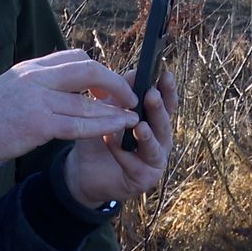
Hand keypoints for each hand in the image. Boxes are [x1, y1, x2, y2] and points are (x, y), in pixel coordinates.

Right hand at [0, 49, 139, 166]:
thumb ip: (35, 84)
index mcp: (30, 68)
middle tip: (129, 96)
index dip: (98, 69)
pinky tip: (117, 130)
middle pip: (87, 69)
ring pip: (87, 100)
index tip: (109, 84)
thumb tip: (59, 86)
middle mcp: (36, 78)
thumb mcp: (9, 88)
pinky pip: (79, 124)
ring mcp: (37, 100)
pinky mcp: (38, 124)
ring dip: (114, 109)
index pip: (73, 57)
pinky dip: (102, 126)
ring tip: (133, 117)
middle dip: (114, 83)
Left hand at [63, 69, 176, 206]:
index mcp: (154, 121)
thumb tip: (134, 72)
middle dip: (158, 109)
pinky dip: (123, 154)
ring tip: (139, 126)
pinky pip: (135, 165)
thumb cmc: (101, 137)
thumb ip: (121, 94)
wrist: (84, 170)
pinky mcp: (143, 179)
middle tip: (152, 95)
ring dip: (147, 136)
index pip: (166, 104)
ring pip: (155, 147)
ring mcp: (154, 160)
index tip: (165, 74)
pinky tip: (112, 144)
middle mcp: (160, 140)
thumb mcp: (108, 111)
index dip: (167, 90)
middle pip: (164, 123)